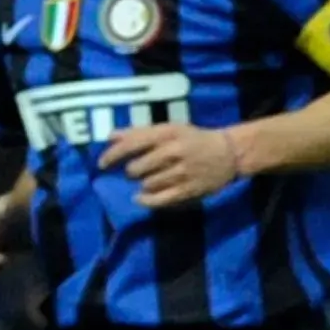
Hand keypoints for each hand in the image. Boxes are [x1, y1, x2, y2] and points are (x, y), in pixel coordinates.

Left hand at [98, 123, 239, 208]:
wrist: (228, 153)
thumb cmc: (192, 139)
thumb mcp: (168, 129)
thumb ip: (139, 132)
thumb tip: (110, 136)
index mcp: (167, 134)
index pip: (132, 144)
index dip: (112, 155)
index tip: (102, 163)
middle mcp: (173, 152)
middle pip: (136, 169)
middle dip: (132, 171)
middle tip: (137, 171)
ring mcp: (182, 173)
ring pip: (147, 185)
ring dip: (142, 184)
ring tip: (150, 180)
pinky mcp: (188, 190)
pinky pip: (159, 200)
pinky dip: (146, 200)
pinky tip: (141, 198)